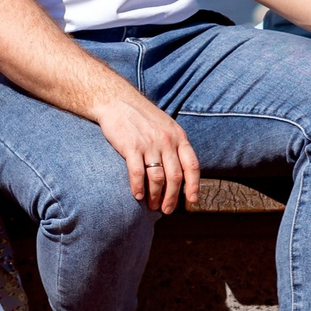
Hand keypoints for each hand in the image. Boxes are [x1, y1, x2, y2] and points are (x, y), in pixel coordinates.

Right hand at [96, 97, 201, 214]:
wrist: (117, 101)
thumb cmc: (141, 116)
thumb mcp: (165, 125)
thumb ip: (174, 145)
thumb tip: (181, 170)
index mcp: (178, 136)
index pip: (192, 165)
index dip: (194, 185)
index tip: (192, 201)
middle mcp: (166, 140)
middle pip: (175, 177)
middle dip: (172, 197)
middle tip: (167, 210)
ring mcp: (149, 144)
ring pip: (157, 178)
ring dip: (155, 196)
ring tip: (152, 205)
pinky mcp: (131, 147)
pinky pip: (138, 173)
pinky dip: (138, 187)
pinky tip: (137, 196)